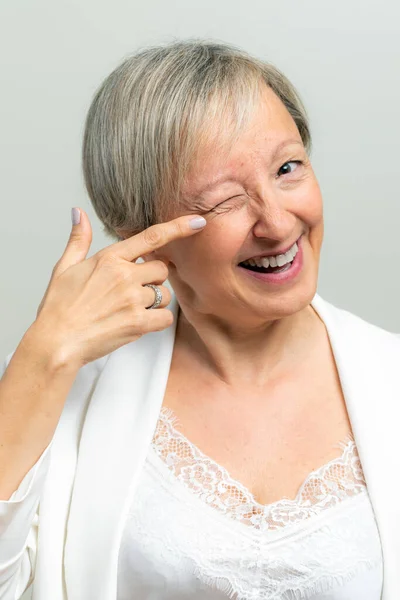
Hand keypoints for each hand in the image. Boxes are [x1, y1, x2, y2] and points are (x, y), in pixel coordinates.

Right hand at [33, 208, 205, 369]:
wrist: (56, 342)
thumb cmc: (58, 307)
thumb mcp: (64, 267)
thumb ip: (79, 239)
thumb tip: (79, 213)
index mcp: (109, 258)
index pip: (152, 237)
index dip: (179, 227)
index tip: (199, 221)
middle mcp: (124, 275)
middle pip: (162, 269)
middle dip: (153, 279)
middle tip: (133, 291)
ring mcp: (132, 300)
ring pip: (164, 295)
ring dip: (154, 302)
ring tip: (128, 310)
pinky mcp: (137, 323)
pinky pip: (165, 318)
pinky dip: (157, 321)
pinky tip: (138, 323)